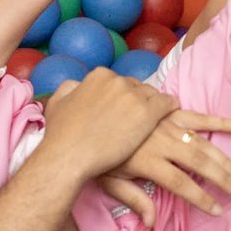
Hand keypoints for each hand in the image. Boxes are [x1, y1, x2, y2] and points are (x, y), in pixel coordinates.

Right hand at [39, 68, 178, 181]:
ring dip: (155, 105)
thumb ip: (68, 89)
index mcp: (99, 76)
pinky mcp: (147, 113)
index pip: (119, 81)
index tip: (123, 108)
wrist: (70, 155)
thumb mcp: (58, 103)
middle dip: (138, 100)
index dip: (122, 95)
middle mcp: (118, 81)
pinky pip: (167, 104)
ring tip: (157, 117)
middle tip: (138, 116)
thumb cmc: (61, 134)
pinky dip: (170, 108)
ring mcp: (134, 96)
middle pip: (137, 87)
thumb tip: (76, 85)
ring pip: (153, 95)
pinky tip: (172, 115)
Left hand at [97, 109, 230, 224]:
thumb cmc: (94, 157)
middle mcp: (160, 141)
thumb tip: (153, 223)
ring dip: (224, 158)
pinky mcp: (167, 111)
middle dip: (222, 178)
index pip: (180, 183)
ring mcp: (165, 124)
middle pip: (198, 162)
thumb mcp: (109, 182)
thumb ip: (134, 200)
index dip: (200, 197)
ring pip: (201, 142)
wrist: (80, 122)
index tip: (217, 210)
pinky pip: (196, 116)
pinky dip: (219, 121)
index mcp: (147, 161)